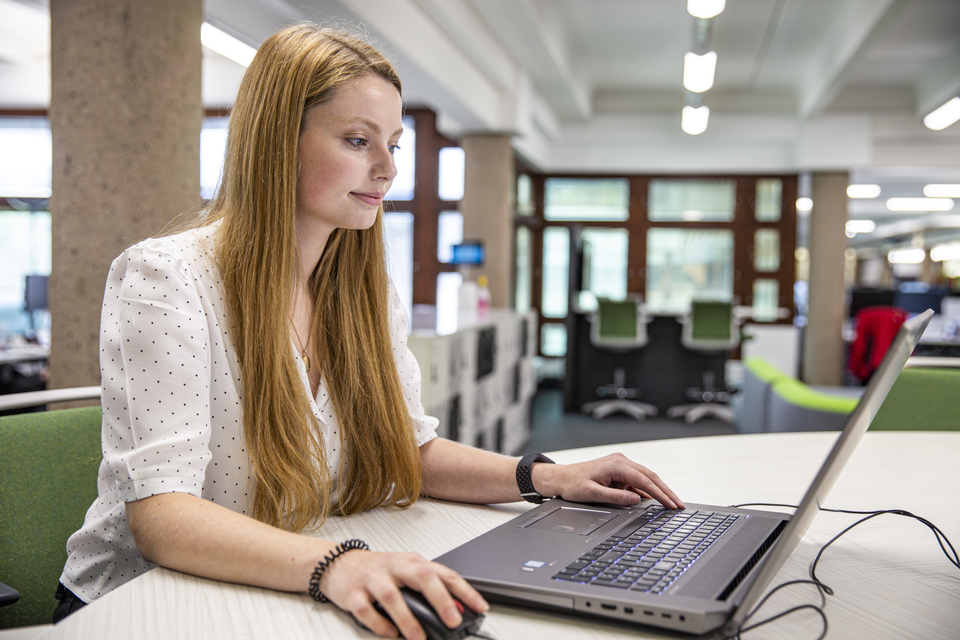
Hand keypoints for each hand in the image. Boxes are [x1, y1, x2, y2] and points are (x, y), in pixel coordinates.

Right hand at [319, 549, 487, 639]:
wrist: (338, 564)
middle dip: (440, 599)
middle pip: (421, 576)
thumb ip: (431, 589)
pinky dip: (378, 623)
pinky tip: (389, 632)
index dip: (465, 590)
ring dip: (408, 618)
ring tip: (418, 638)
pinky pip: (365, 609)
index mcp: (412, 562)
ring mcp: (373, 578)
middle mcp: (395, 567)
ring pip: (392, 595)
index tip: (480, 607)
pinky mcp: (353, 593)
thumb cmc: (378, 570)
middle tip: (453, 621)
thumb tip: (458, 610)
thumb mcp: (408, 574)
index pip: (444, 573)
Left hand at [532, 453, 683, 508]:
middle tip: (679, 505)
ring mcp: (621, 464)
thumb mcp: (592, 493)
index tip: (671, 504)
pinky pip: (638, 480)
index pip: (644, 480)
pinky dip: (648, 489)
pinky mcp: (619, 470)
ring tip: (672, 503)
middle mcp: (621, 461)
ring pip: (646, 477)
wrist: (561, 477)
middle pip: (650, 476)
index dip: (660, 494)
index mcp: (616, 465)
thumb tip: (636, 500)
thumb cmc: (573, 484)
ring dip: (660, 490)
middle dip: (666, 491)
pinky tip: (656, 499)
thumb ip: (615, 497)